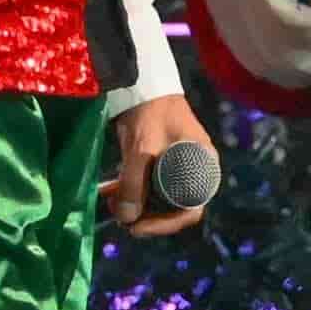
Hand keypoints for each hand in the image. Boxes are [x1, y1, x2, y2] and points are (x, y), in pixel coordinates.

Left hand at [103, 93, 213, 238]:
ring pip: (156, 198)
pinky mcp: (159, 161)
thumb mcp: (142, 149)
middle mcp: (193, 171)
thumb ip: (134, 184)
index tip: (138, 228)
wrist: (142, 81)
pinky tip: (107, 191)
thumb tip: (126, 219)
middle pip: (172, 207)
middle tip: (120, 218)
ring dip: (133, 203)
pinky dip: (129, 189)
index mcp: (202, 168)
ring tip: (109, 203)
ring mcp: (176, 166)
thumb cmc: (151, 112)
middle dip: (144, 215)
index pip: (190, 210)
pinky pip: (147, 184)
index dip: (165, 225)